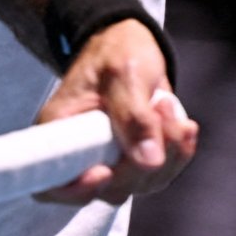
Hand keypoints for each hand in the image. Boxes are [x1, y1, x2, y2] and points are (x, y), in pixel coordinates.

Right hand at [33, 19, 197, 204]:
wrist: (132, 46)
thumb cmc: (117, 52)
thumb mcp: (124, 73)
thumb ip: (134, 116)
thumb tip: (149, 161)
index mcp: (58, 132)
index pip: (51, 184)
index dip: (77, 189)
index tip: (104, 172)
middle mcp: (79, 155)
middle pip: (109, 188)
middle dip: (144, 157)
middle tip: (160, 108)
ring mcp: (108, 162)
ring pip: (140, 184)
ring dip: (168, 152)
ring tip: (167, 106)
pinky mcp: (134, 161)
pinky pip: (160, 174)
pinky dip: (179, 153)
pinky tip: (183, 125)